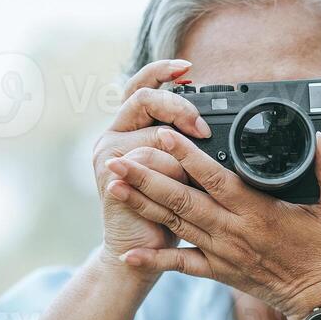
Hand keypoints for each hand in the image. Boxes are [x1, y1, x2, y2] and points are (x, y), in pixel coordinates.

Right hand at [89, 59, 212, 261]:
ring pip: (153, 133)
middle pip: (143, 98)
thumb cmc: (167, 211)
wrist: (142, 251)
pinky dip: (172, 173)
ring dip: (180, 155)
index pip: (141, 86)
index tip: (188, 68)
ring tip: (191, 177)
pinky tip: (180, 187)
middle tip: (202, 128)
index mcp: (130, 127)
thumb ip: (185, 141)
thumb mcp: (180, 168)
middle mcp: (114, 134)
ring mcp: (109, 153)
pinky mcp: (111, 174)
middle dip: (178, 107)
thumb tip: (212, 120)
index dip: (162, 71)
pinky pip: (150, 160)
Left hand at [104, 128, 320, 319]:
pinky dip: (155, 258)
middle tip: (117, 161)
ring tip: (113, 187)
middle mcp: (234, 232)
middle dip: (147, 179)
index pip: (216, 179)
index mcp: (258, 213)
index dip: (188, 157)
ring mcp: (223, 254)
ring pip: (176, 226)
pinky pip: (182, 265)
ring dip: (142, 207)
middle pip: (182, 201)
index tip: (164, 135)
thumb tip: (318, 138)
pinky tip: (128, 252)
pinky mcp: (220, 272)